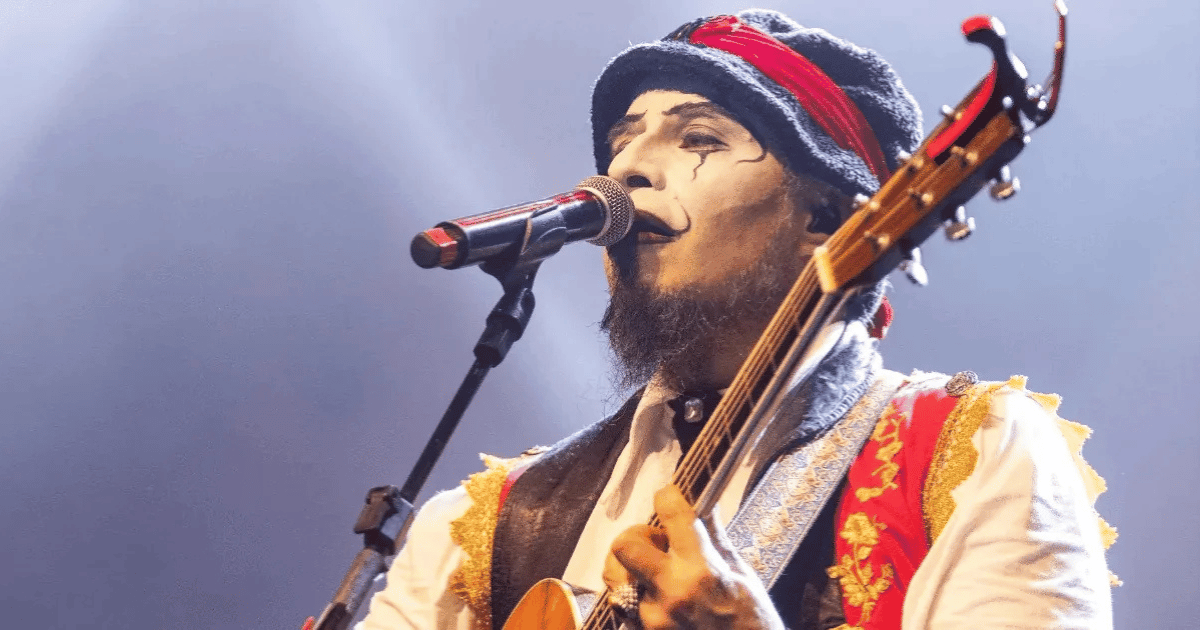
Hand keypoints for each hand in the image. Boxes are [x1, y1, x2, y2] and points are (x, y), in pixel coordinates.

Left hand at [604, 486, 784, 629]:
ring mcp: (653, 618)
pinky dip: (636, 594)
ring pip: (615, 576)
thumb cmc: (753, 622)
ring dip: (630, 567)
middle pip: (625, 545)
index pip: (672, 513)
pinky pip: (622, 605)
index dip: (668, 496)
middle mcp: (672, 592)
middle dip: (638, 536)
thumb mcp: (742, 575)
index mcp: (703, 570)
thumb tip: (706, 504)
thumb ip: (715, 538)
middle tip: (658, 543)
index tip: (669, 496)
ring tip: (654, 572)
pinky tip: (658, 596)